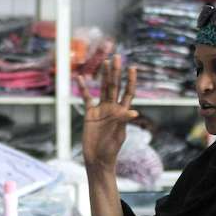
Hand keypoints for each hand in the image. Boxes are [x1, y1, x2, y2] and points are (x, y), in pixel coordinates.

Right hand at [76, 54, 137, 171]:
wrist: (97, 158)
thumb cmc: (111, 149)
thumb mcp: (118, 135)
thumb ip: (123, 121)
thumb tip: (134, 112)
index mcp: (122, 112)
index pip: (128, 93)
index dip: (130, 81)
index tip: (132, 68)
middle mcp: (112, 108)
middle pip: (115, 86)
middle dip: (116, 72)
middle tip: (117, 57)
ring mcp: (101, 110)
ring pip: (103, 89)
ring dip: (104, 76)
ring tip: (105, 62)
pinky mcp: (90, 114)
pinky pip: (86, 98)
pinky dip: (84, 88)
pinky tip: (81, 78)